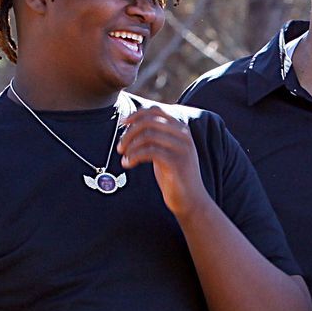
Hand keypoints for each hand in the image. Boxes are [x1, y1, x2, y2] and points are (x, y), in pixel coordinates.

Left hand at [116, 102, 209, 217]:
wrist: (191, 199)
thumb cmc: (175, 175)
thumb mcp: (167, 150)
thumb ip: (156, 136)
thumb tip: (132, 124)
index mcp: (181, 129)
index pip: (156, 110)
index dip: (136, 115)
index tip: (123, 124)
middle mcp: (183, 135)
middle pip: (149, 121)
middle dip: (129, 132)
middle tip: (120, 147)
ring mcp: (181, 148)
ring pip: (147, 136)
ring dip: (130, 146)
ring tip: (124, 157)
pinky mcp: (176, 163)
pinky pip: (149, 152)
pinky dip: (134, 156)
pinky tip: (128, 164)